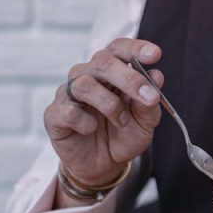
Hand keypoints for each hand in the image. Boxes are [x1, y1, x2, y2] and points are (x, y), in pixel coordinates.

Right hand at [44, 38, 163, 187]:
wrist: (105, 165)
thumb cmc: (123, 135)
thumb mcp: (145, 122)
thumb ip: (150, 102)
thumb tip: (157, 76)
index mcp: (111, 71)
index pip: (119, 49)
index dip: (135, 48)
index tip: (155, 54)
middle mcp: (87, 75)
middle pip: (103, 62)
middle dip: (129, 79)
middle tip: (149, 97)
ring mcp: (68, 94)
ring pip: (84, 84)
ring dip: (110, 105)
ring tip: (121, 121)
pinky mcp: (54, 114)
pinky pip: (68, 111)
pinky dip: (86, 123)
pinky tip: (92, 129)